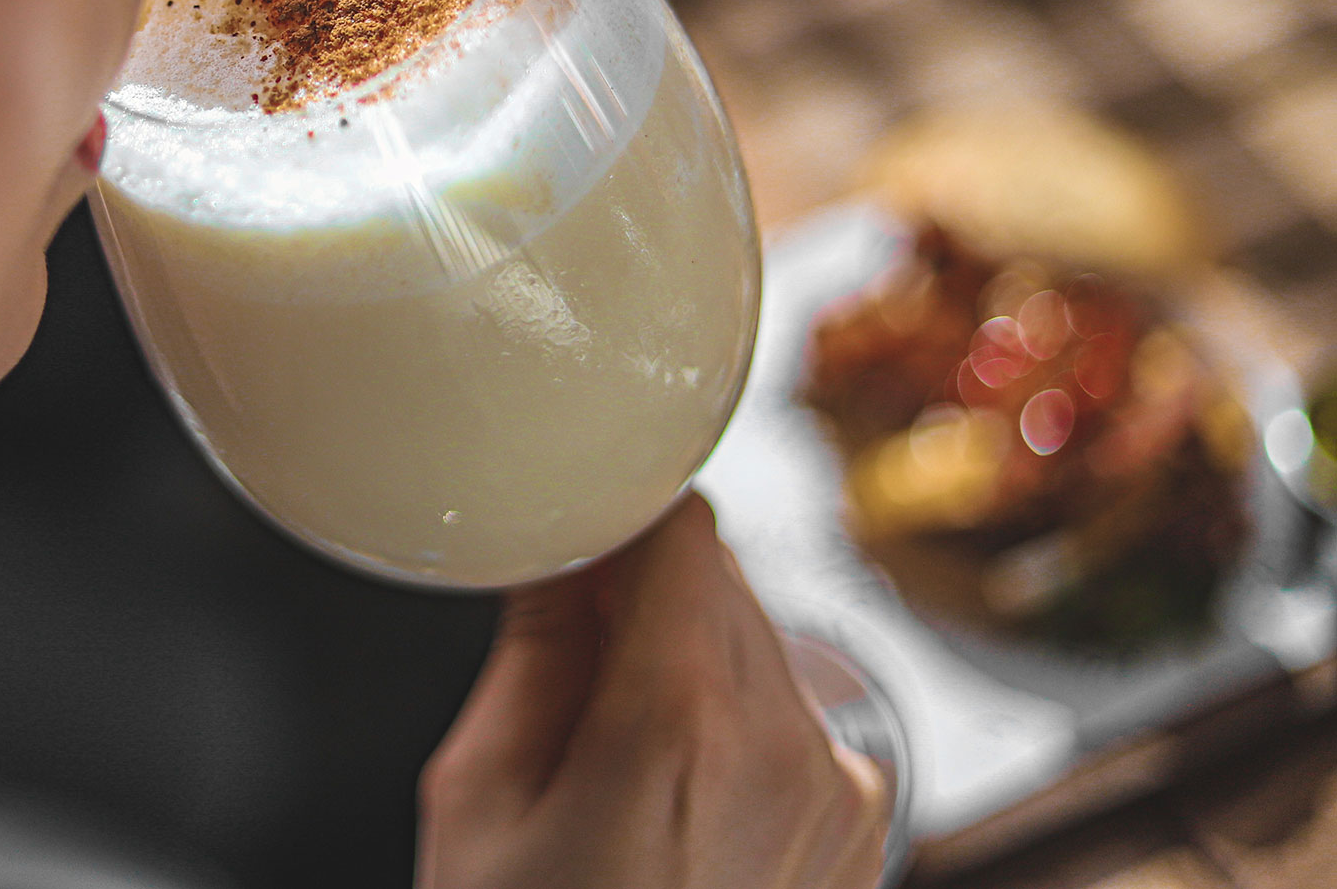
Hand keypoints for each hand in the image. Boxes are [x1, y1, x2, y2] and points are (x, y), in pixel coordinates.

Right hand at [418, 494, 888, 888]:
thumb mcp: (480, 800)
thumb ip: (532, 651)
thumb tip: (554, 555)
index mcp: (678, 719)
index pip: (683, 526)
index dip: (619, 512)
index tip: (570, 524)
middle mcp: (785, 743)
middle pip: (720, 578)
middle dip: (640, 588)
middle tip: (562, 647)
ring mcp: (838, 792)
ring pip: (759, 642)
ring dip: (689, 651)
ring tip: (611, 749)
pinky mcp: (861, 830)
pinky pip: (792, 716)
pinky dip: (734, 719)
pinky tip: (668, 795)